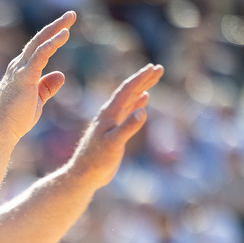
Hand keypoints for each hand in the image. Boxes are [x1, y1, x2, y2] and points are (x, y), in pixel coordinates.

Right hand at [0, 11, 74, 140]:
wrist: (0, 131)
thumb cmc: (15, 120)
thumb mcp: (37, 100)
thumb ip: (47, 87)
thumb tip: (61, 74)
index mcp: (20, 71)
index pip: (37, 49)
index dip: (51, 37)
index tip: (65, 28)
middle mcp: (18, 66)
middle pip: (38, 40)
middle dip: (55, 26)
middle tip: (71, 14)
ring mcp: (19, 70)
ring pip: (39, 43)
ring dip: (56, 28)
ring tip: (70, 17)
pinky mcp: (24, 77)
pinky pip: (40, 55)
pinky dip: (52, 43)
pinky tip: (64, 34)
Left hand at [64, 64, 164, 190]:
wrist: (84, 175)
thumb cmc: (96, 161)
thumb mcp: (114, 144)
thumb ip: (128, 127)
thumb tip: (143, 110)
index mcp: (108, 114)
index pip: (126, 90)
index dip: (140, 78)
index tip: (153, 67)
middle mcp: (109, 115)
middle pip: (128, 92)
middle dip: (143, 79)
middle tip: (159, 68)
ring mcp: (111, 122)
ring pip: (129, 100)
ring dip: (141, 88)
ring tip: (154, 78)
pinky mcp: (114, 131)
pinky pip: (127, 112)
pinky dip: (136, 103)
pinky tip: (144, 99)